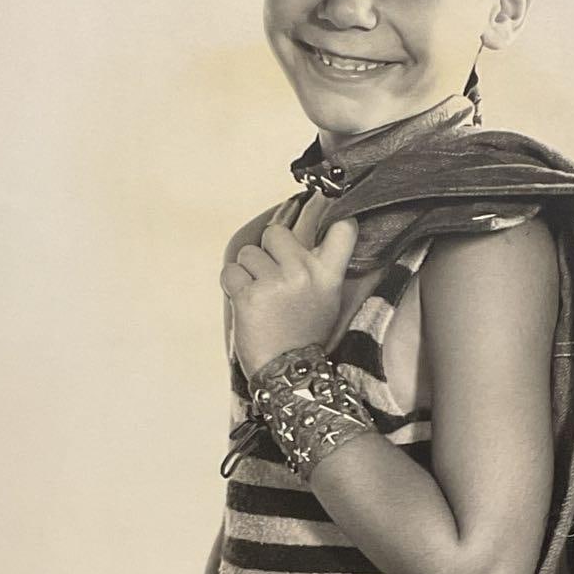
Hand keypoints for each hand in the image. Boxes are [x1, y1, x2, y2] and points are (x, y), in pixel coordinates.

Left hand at [221, 208, 358, 378]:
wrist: (289, 375)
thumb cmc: (304, 336)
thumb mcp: (327, 299)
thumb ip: (320, 266)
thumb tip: (307, 229)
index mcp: (328, 274)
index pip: (343, 230)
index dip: (331, 210)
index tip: (325, 199)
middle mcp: (304, 273)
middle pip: (274, 233)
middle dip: (267, 253)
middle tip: (274, 281)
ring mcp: (276, 284)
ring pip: (247, 254)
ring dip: (247, 274)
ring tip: (261, 300)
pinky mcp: (249, 296)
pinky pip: (230, 273)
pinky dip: (232, 287)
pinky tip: (246, 305)